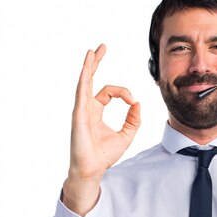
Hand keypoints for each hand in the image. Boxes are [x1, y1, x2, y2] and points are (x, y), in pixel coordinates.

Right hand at [64, 44, 140, 214]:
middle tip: (102, 47)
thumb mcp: (127, 135)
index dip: (123, 93)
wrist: (93, 169)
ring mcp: (81, 110)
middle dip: (96, 62)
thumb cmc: (104, 155)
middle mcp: (87, 107)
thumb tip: (138, 103)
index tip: (132, 101)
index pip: (109, 92)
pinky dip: (84, 80)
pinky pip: (81, 93)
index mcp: (96, 111)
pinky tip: (86, 69)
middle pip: (91, 79)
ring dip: (88, 66)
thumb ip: (134, 119)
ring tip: (92, 51)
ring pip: (84, 82)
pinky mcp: (78, 115)